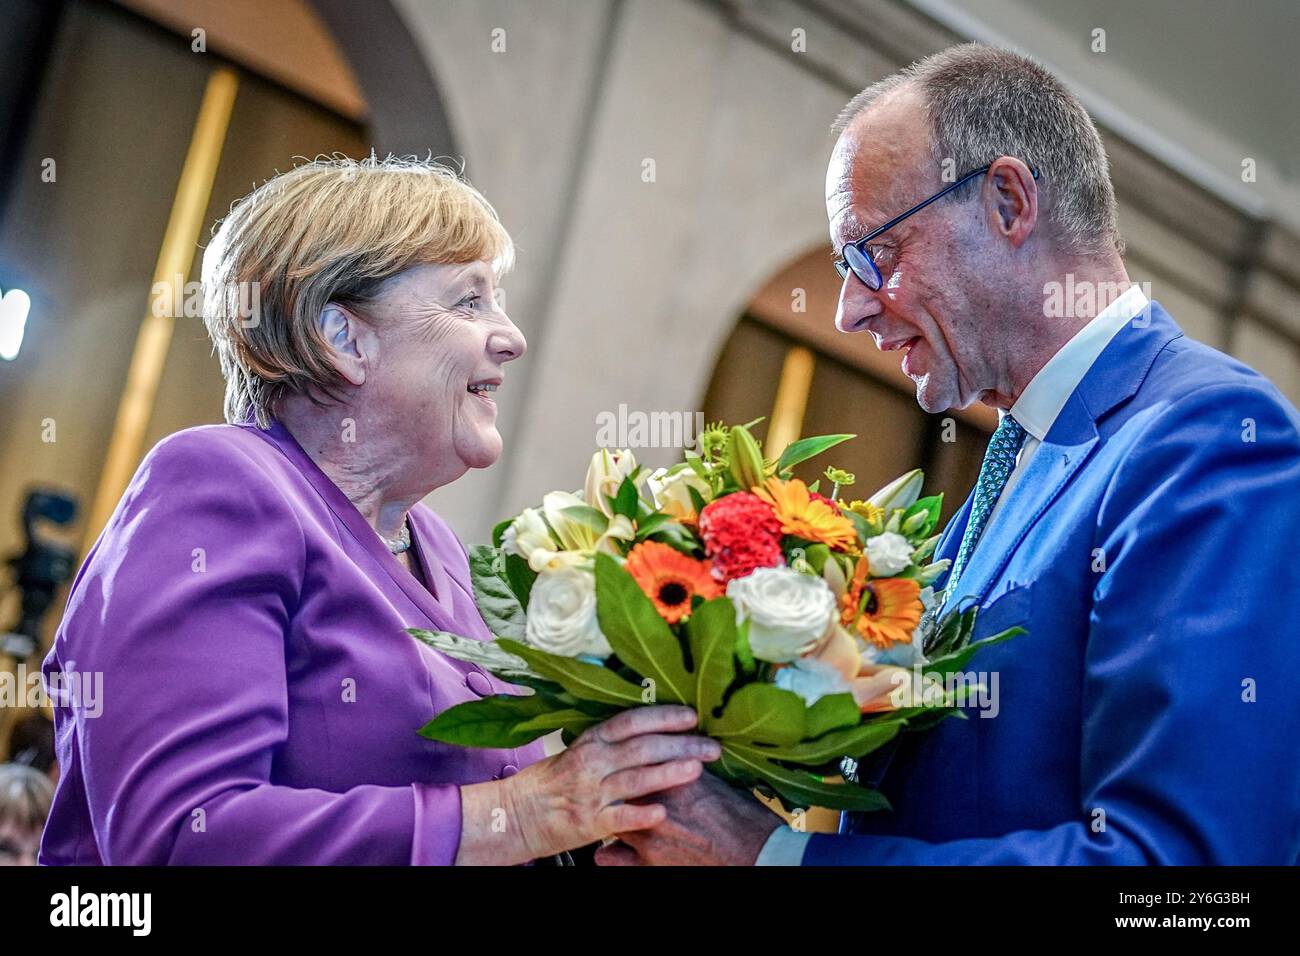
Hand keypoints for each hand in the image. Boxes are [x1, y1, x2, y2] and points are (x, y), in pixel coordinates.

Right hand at [456, 705, 719, 864]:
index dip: (663, 716)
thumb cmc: (554, 781)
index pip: (632, 721)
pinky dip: (640, 814)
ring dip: (668, 772)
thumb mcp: (581, 751)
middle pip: (642, 747)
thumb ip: (613, 742)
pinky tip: (661, 813)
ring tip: (697, 769)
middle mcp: (592, 762)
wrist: (517, 814)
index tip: (692, 715)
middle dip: (681, 744)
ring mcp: (592, 792)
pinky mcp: (590, 822)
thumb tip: (654, 728)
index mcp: (592, 740)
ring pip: (636, 778)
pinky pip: (619, 817)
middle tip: (712, 746)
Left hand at [593, 767, 782, 865]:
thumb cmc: (744, 817)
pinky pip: (611, 858)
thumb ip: (687, 768)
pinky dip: (611, 854)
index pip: (635, 759)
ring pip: (612, 817)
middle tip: (624, 788)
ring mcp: (648, 835)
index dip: (632, 760)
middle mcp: (655, 803)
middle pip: (618, 786)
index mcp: (673, 777)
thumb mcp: (715, 781)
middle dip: (618, 786)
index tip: (632, 761)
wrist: (758, 854)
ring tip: (619, 814)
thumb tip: (676, 755)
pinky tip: (613, 849)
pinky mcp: (648, 864)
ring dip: (615, 815)